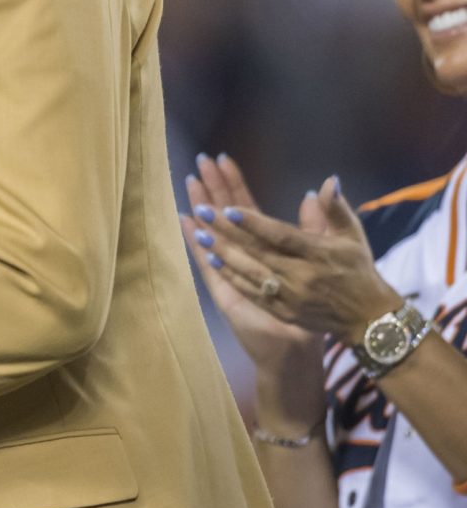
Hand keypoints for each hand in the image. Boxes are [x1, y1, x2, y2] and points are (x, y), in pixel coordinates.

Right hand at [182, 153, 319, 368]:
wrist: (298, 347)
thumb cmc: (311, 307)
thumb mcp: (322, 259)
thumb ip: (316, 227)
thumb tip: (314, 194)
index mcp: (265, 246)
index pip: (245, 207)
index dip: (234, 184)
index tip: (223, 160)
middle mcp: (243, 254)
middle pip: (224, 214)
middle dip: (213, 187)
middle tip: (201, 161)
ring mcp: (230, 270)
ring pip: (213, 231)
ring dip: (201, 206)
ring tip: (189, 181)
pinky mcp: (222, 287)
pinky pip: (206, 259)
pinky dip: (194, 241)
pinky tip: (184, 220)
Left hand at [194, 167, 401, 346]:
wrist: (369, 320)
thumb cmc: (358, 272)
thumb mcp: (353, 238)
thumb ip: (336, 210)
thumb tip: (327, 181)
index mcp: (319, 254)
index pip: (281, 236)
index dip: (254, 223)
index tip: (229, 208)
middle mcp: (302, 276)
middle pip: (257, 250)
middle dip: (226, 230)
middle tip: (201, 210)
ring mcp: (290, 296)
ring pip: (249, 271)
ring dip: (222, 251)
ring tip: (199, 232)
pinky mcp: (282, 311)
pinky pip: (251, 291)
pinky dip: (230, 275)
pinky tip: (210, 259)